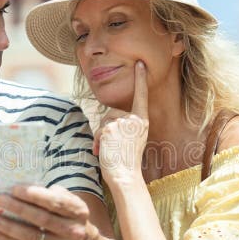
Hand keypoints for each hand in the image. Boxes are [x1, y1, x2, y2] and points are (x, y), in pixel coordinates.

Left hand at [0, 184, 99, 239]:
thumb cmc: (70, 215)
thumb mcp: (70, 201)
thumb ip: (51, 193)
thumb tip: (22, 188)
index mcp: (78, 211)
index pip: (55, 202)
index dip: (34, 195)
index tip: (14, 188)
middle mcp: (72, 230)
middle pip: (41, 219)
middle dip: (18, 208)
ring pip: (31, 236)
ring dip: (8, 226)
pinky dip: (7, 239)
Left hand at [97, 61, 148, 184]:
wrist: (124, 176)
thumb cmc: (127, 161)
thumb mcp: (133, 139)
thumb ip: (126, 125)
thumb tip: (108, 120)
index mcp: (142, 121)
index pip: (141, 96)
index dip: (140, 79)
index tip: (140, 64)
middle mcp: (134, 119)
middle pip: (112, 113)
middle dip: (106, 127)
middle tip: (110, 146)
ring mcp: (122, 123)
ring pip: (104, 121)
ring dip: (100, 136)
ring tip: (106, 150)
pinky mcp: (110, 128)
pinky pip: (98, 129)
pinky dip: (96, 141)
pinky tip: (102, 151)